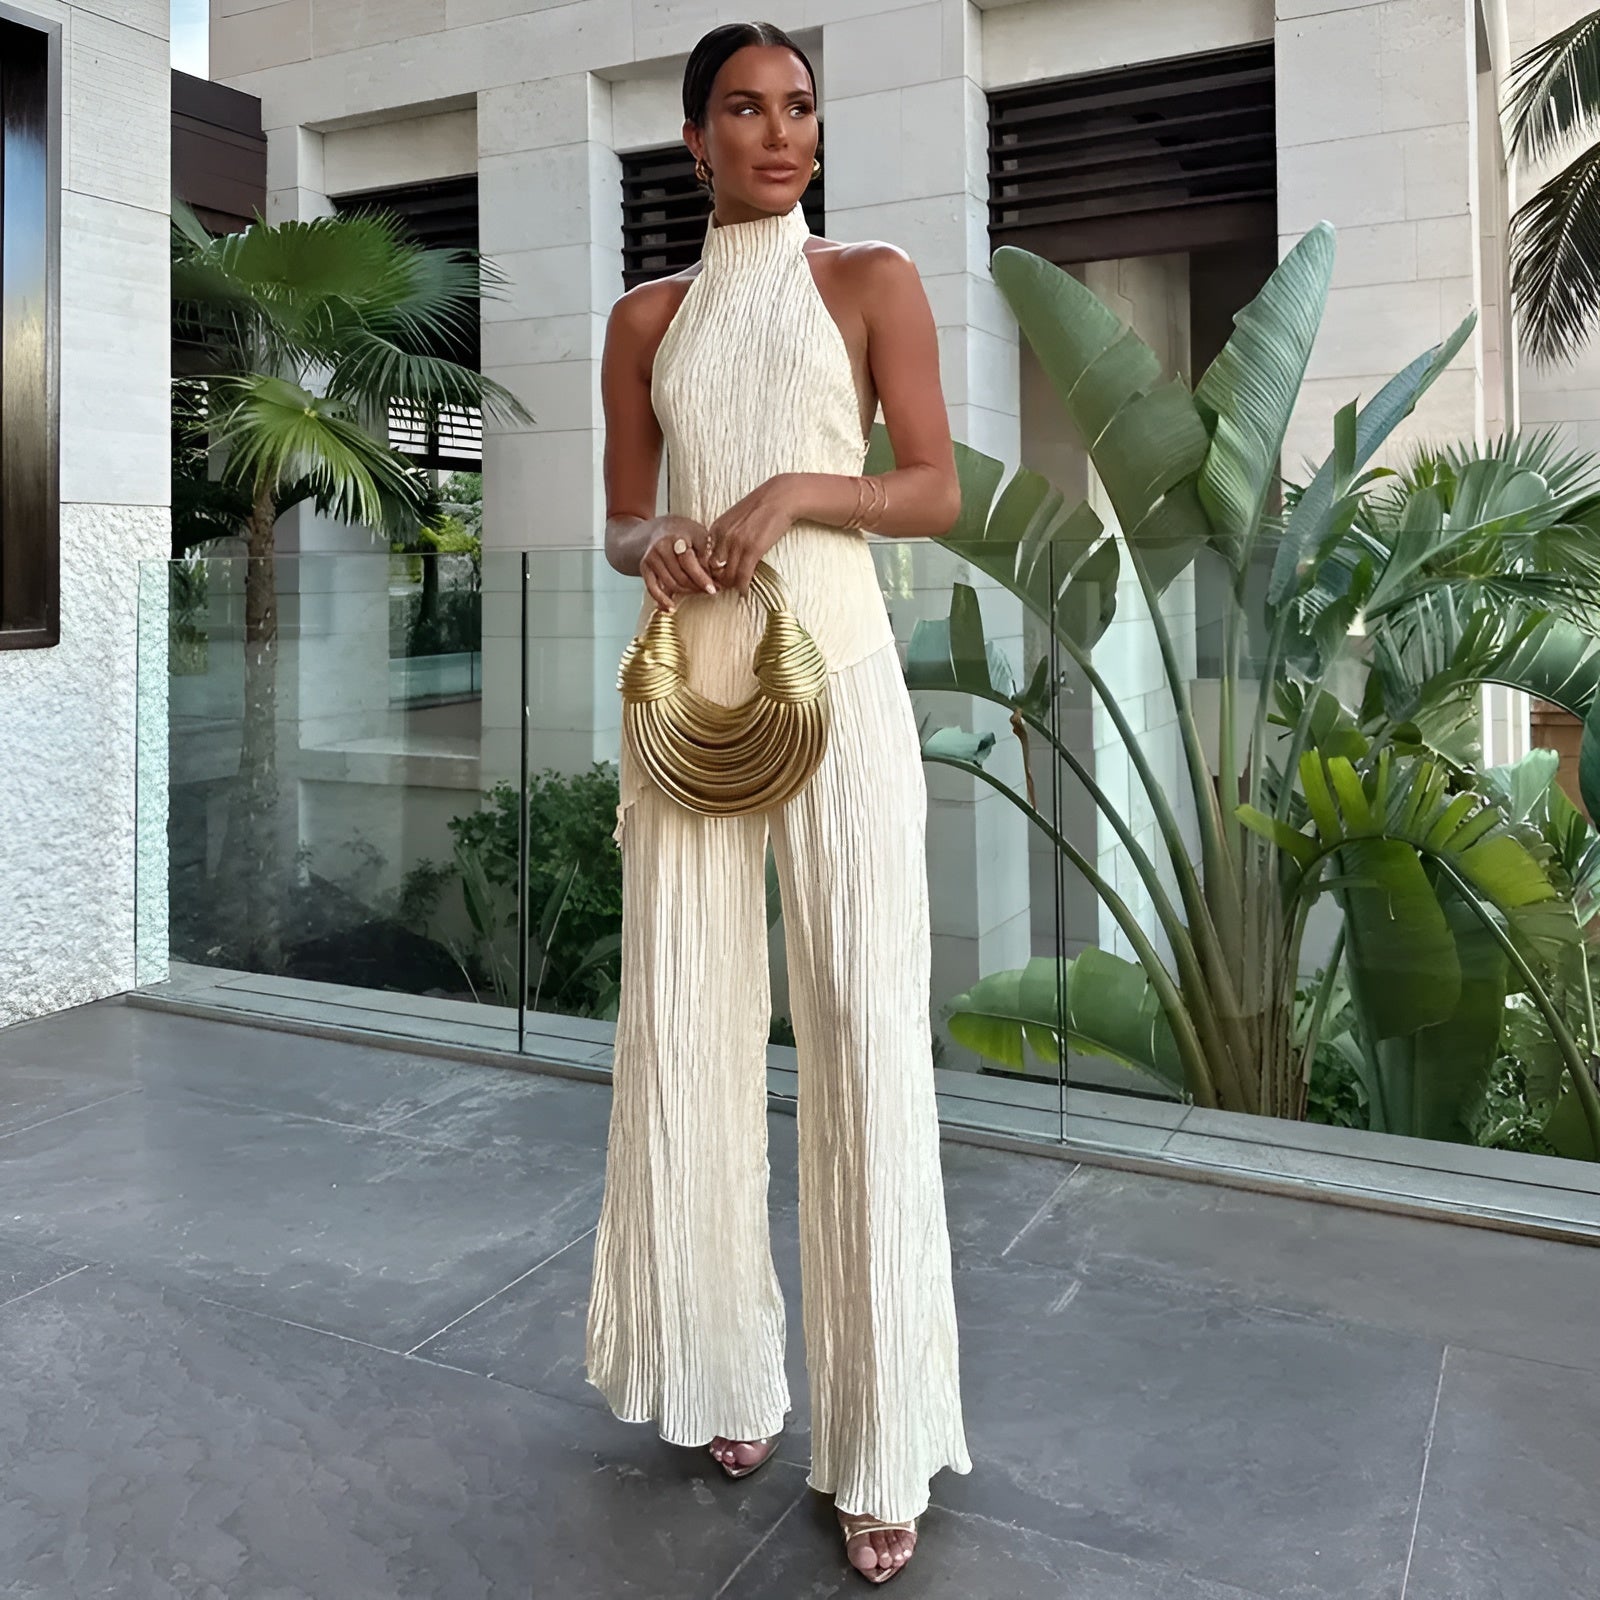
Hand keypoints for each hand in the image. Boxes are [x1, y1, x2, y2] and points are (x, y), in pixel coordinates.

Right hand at [640, 516, 718, 610]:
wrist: (660, 529)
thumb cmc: (686, 534)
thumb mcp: (699, 535)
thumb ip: (707, 552)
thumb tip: (717, 573)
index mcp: (677, 537)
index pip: (690, 563)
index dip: (702, 578)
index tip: (713, 589)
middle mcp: (662, 546)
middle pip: (681, 576)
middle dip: (697, 587)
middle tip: (710, 591)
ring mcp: (652, 557)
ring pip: (671, 584)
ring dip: (686, 592)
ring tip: (698, 592)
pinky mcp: (645, 567)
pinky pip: (652, 588)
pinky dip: (662, 600)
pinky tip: (671, 608)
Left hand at [702, 477, 796, 593]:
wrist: (781, 497)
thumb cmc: (761, 506)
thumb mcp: (735, 517)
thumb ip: (726, 533)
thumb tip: (723, 553)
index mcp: (717, 528)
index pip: (705, 557)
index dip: (710, 570)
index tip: (717, 576)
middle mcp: (723, 536)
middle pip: (714, 569)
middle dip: (719, 580)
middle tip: (726, 586)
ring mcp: (737, 543)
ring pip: (728, 575)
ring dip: (732, 585)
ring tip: (737, 588)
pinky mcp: (753, 550)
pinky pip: (743, 576)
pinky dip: (743, 587)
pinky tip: (745, 591)